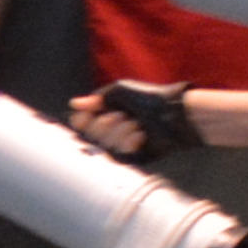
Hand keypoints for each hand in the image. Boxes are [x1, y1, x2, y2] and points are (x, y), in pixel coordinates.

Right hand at [73, 79, 201, 165]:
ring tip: (137, 124)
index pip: (82, 123)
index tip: (84, 117)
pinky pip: (120, 155)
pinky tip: (141, 136)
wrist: (173, 114)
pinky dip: (130, 142)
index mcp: (106, 112)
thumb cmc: (149, 98)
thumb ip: (96, 99)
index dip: (82, 121)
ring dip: (121, 132)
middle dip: (105, 125)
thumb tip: (73, 104)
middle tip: (122, 115)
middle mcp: (111, 129)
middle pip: (91, 135)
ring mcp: (122, 143)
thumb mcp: (120, 91)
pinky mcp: (133, 157)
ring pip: (105, 145)